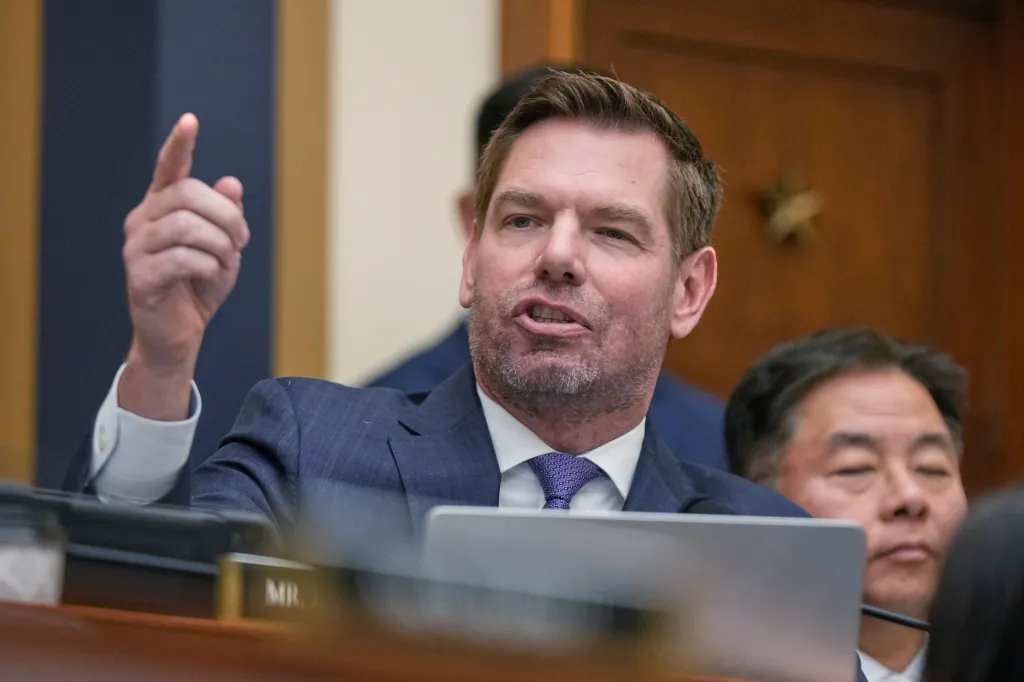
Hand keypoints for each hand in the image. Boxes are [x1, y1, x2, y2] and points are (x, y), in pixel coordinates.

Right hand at [118, 114, 249, 419]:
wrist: (180, 334)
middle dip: (226, 215)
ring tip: (225, 261)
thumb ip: (227, 216)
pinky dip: (208, 266)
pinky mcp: (139, 277)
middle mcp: (144, 221)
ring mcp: (136, 248)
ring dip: (219, 244)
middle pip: (187, 195)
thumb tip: (232, 184)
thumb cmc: (199, 286)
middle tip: (241, 240)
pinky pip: (181, 258)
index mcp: (163, 208)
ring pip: (186, 226)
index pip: (169, 169)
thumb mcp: (224, 248)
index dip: (179, 145)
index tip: (191, 121)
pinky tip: (210, 276)